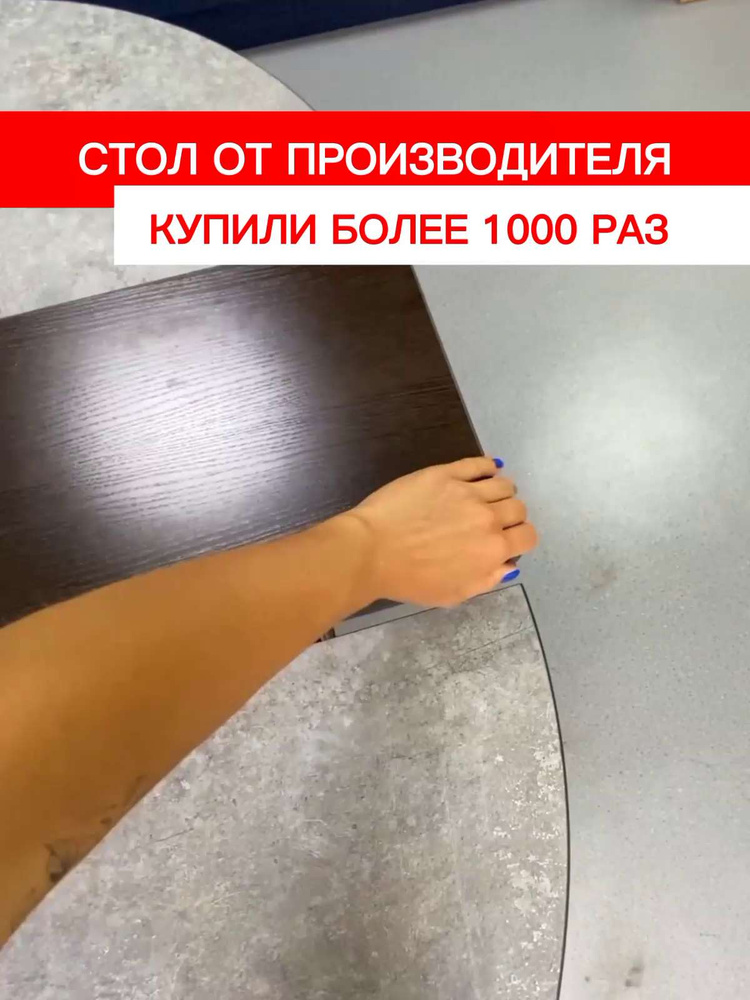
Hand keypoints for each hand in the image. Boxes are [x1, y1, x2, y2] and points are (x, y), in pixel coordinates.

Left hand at [342, 457, 537, 606]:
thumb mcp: (454, 593)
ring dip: (502, 491)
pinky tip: (485, 470)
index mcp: (492, 550)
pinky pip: (478, 464)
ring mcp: (467, 492)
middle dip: (511, 516)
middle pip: (518, 508)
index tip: (508, 538)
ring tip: (487, 495)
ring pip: (504, 484)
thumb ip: (487, 579)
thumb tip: (509, 564)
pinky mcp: (446, 473)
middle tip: (493, 520)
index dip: (520, 538)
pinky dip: (487, 467)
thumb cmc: (410, 579)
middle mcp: (487, 518)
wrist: (372, 551)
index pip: (528, 536)